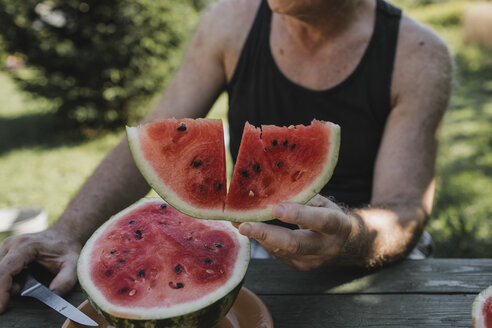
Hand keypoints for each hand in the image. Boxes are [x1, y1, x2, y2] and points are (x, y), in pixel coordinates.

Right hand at [0, 229, 80, 312]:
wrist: (64, 234)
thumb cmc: (67, 249)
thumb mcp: (73, 264)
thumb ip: (65, 281)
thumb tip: (53, 296)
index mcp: (25, 246)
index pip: (5, 270)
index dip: (1, 291)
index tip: (1, 308)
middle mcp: (11, 245)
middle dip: (2, 290)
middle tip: (18, 293)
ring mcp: (5, 248)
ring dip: (4, 285)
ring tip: (22, 286)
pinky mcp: (4, 253)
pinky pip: (0, 271)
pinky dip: (5, 281)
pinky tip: (19, 282)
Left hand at [238, 195, 352, 270]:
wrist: (341, 241)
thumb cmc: (327, 212)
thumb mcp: (322, 201)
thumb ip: (302, 197)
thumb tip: (271, 188)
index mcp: (337, 225)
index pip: (319, 220)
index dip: (298, 215)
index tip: (275, 208)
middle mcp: (327, 247)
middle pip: (295, 244)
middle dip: (267, 234)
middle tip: (244, 226)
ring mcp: (313, 261)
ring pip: (281, 250)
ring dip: (258, 236)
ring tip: (237, 222)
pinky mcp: (299, 265)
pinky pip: (277, 253)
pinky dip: (262, 239)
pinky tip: (247, 228)